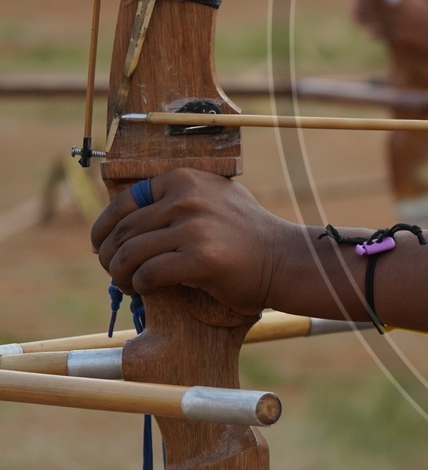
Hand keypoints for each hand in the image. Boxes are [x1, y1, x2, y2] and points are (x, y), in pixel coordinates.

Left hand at [91, 169, 299, 314]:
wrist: (283, 259)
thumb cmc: (245, 235)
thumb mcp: (213, 198)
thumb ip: (178, 198)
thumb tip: (125, 216)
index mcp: (186, 178)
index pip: (124, 202)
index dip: (104, 228)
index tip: (101, 246)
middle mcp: (188, 197)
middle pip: (123, 231)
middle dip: (109, 257)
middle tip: (115, 273)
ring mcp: (195, 227)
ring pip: (129, 254)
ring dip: (120, 275)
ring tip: (127, 284)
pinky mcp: (200, 258)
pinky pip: (148, 274)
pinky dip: (140, 286)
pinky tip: (148, 290)